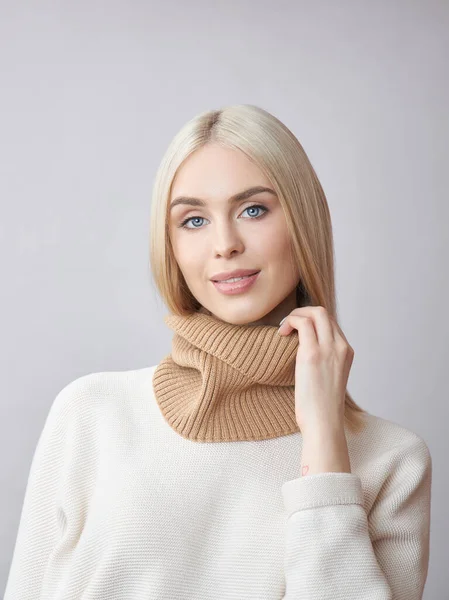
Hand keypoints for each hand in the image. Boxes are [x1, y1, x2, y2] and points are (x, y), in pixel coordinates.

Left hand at [278, 306, 353, 434]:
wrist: (323, 422)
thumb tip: (305, 349)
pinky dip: (291, 321)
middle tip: (288, 324)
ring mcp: (329, 349)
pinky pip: (303, 323)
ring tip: (283, 328)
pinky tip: (282, 332)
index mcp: (346, 352)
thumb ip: (324, 360)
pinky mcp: (312, 354)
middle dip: (303, 311)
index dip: (311, 320)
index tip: (296, 329)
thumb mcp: (329, 377)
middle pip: (323, 312)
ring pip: (315, 312)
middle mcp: (341, 347)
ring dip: (295, 315)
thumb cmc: (321, 406)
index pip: (330, 322)